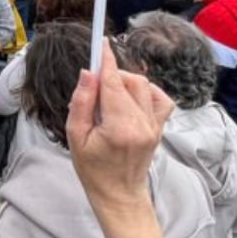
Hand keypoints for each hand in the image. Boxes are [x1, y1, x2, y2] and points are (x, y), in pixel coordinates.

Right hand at [67, 40, 174, 237]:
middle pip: (130, 81)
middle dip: (112, 75)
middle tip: (95, 86)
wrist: (118, 194)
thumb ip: (82, 102)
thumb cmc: (92, 169)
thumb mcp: (75, 137)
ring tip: (109, 96)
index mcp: (119, 127)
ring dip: (127, 82)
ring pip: (145, 86)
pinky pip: (161, 99)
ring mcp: (154, 126)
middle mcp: (141, 123)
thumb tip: (88, 72)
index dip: (107, 60)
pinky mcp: (160, 128)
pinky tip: (132, 98)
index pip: (114, 83)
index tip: (101, 44)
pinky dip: (147, 91)